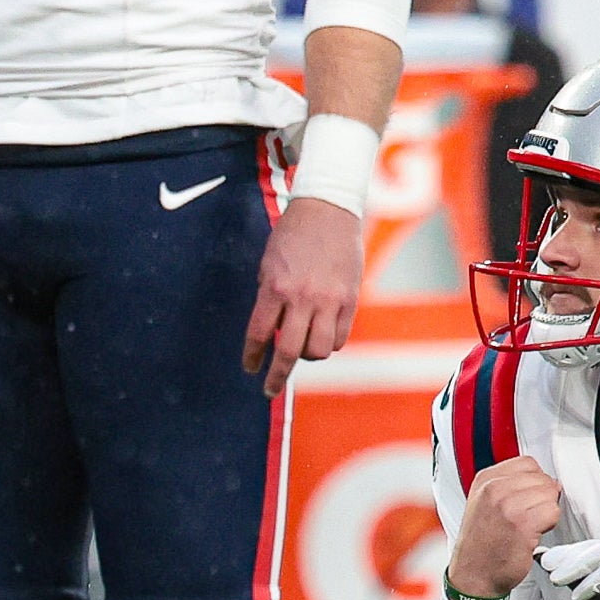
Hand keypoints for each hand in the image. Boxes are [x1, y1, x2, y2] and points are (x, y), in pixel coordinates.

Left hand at [243, 197, 362, 394]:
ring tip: (301, 348)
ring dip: (306, 356)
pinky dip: (328, 344)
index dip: (252, 356)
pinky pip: (338, 338)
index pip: (259, 334)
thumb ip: (269, 297)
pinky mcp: (349, 300)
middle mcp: (301, 297)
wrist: (328, 209)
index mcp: (275, 287)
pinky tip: (321, 337)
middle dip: (276, 376)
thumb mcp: (269, 263)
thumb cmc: (293, 235)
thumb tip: (269, 332)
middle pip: (288, 351)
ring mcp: (328, 300)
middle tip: (269, 390)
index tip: (250, 369)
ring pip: (318, 350)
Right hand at [445, 455, 565, 599]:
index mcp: (484, 480)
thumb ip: (509, 485)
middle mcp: (494, 489)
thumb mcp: (484, 503)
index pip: (528, 463)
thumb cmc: (482, 543)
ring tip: (531, 525)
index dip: (536, 481)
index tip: (530, 498)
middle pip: (542, 477)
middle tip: (531, 515)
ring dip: (547, 510)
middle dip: (544, 496)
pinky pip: (552, 511)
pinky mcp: (522, 524)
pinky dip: (550, 523)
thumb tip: (548, 482)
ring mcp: (507, 506)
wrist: (473, 575)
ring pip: (550, 493)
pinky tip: (535, 533)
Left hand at [539, 536, 599, 599]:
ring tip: (568, 591)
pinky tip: (581, 596)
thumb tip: (544, 555)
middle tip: (553, 575)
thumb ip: (570, 575)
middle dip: (573, 561)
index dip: (570, 551)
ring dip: (585, 576)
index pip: (597, 546)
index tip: (547, 560)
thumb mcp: (585, 595)